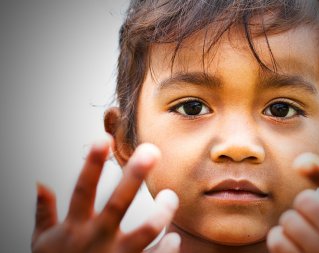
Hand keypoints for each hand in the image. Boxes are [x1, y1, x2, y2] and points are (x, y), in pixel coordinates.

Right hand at [31, 137, 179, 252]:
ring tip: (170, 195)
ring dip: (162, 211)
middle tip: (151, 151)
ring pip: (147, 230)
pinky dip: (169, 246)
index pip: (82, 190)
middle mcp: (97, 240)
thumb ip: (43, 213)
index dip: (92, 164)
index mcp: (74, 228)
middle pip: (119, 202)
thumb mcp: (43, 243)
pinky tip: (172, 238)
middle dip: (134, 175)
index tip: (103, 138)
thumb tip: (39, 182)